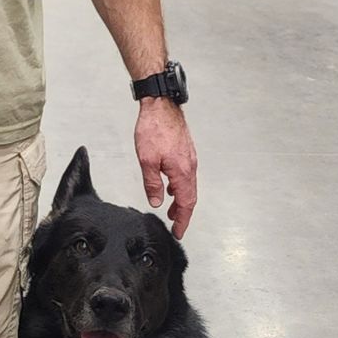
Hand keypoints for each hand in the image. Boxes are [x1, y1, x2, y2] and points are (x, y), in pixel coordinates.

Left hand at [136, 99, 196, 237]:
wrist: (161, 105)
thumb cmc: (154, 128)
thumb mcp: (147, 160)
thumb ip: (152, 183)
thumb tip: (155, 201)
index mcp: (182, 171)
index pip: (186, 203)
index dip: (183, 220)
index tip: (179, 232)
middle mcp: (190, 166)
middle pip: (190, 196)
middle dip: (183, 213)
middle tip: (176, 225)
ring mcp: (189, 158)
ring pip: (188, 185)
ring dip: (181, 200)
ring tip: (172, 209)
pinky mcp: (186, 151)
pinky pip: (186, 175)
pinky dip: (180, 186)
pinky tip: (170, 186)